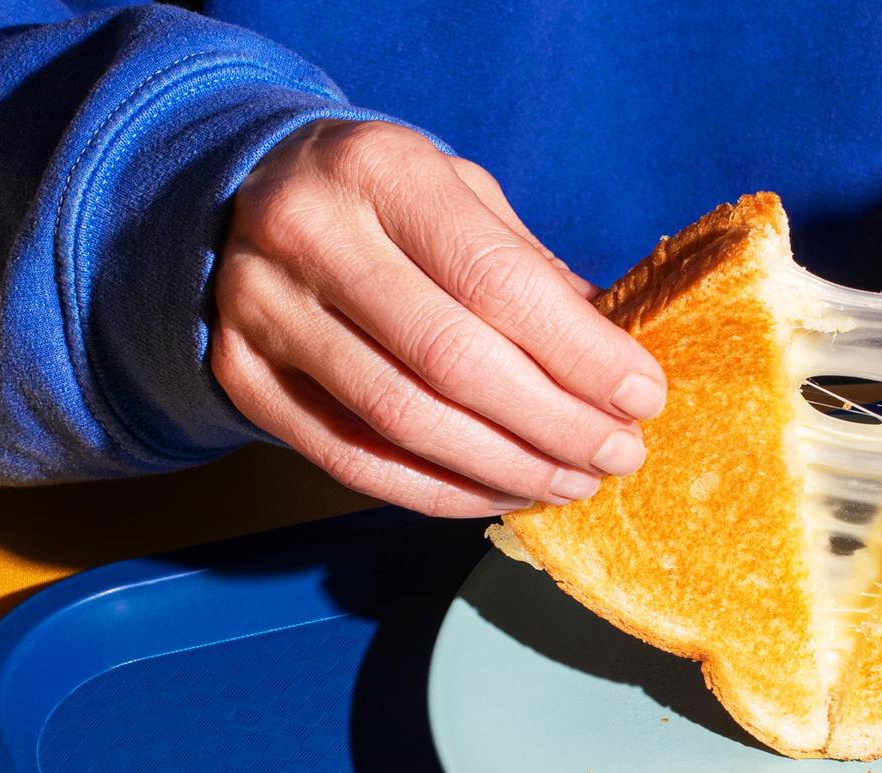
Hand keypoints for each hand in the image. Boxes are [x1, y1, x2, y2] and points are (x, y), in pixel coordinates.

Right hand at [213, 121, 664, 514]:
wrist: (240, 196)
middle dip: (553, 422)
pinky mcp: (242, 376)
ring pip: (403, 419)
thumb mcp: (458, 196)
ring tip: (570, 481)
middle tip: (617, 455)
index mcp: (382, 170)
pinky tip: (497, 494)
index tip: (641, 397)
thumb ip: (532, 271)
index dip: (580, 352)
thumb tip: (617, 361)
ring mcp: (263, 309)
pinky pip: (352, 460)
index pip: (497, 280)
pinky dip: (437, 492)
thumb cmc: (381, 201)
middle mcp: (310, 233)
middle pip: (452, 359)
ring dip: (503, 466)